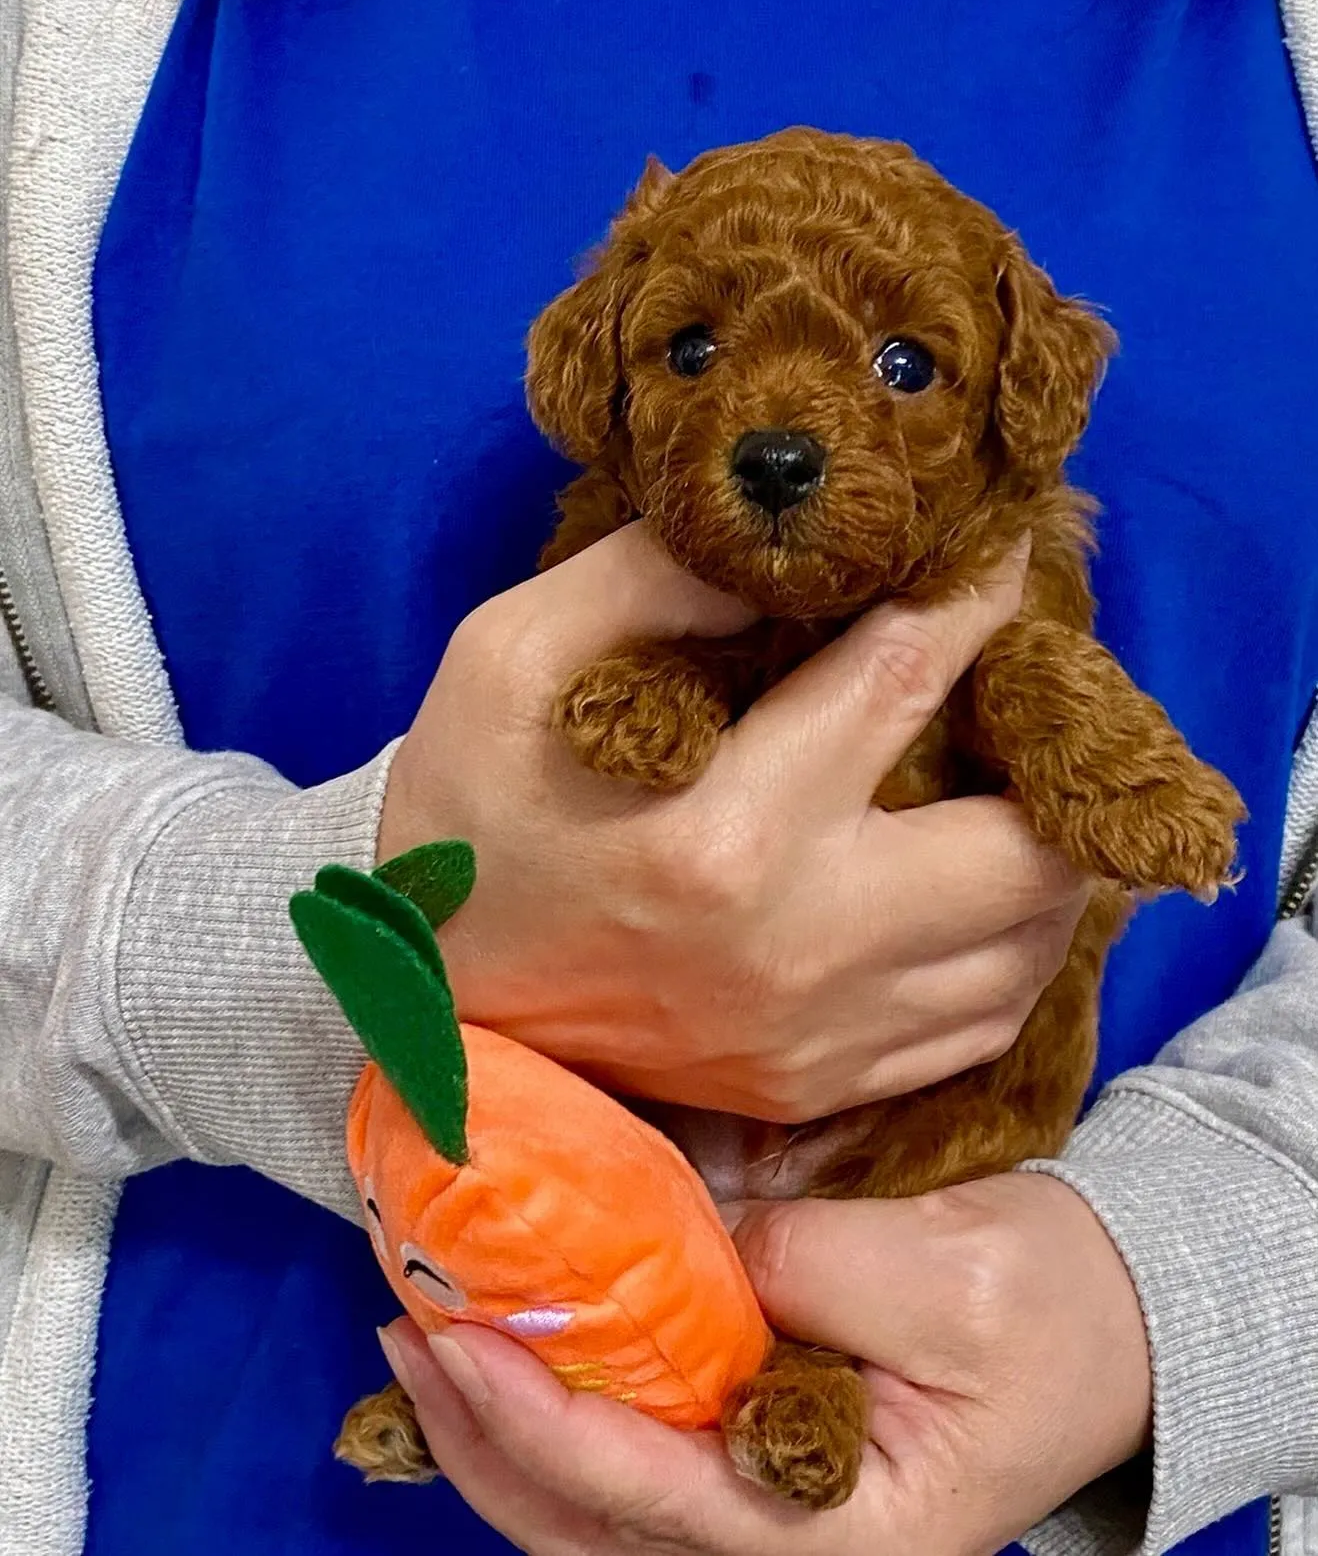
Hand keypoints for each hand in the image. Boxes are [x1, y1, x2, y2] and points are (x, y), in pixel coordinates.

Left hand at [375, 1173, 1150, 1555]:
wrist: (1113, 1326)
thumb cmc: (1046, 1312)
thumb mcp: (941, 1274)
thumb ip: (805, 1266)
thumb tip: (688, 1245)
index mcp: (835, 1540)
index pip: (645, 1495)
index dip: (534, 1419)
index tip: (454, 1340)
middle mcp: (784, 1550)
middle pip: (588, 1528)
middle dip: (480, 1437)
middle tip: (405, 1329)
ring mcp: (766, 1514)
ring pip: (592, 1512)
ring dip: (498, 1433)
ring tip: (427, 1340)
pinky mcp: (760, 1462)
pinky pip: (630, 1463)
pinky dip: (557, 1413)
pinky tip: (514, 1351)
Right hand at [380, 523, 1086, 1119]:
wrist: (416, 987)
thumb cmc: (466, 810)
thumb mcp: (507, 658)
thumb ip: (646, 577)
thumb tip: (788, 553)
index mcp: (728, 828)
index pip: (905, 676)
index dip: (976, 595)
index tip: (1003, 550)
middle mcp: (801, 945)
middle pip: (1026, 853)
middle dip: (1058, 767)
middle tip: (1033, 710)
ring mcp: (816, 1034)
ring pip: (1025, 955)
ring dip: (1050, 867)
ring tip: (1018, 802)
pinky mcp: (810, 1084)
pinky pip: (976, 1030)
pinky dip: (1009, 958)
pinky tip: (978, 905)